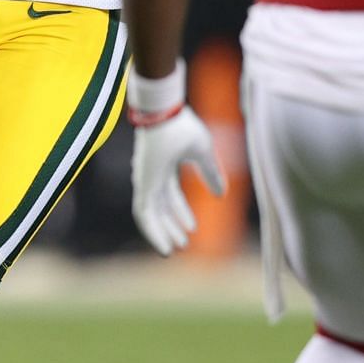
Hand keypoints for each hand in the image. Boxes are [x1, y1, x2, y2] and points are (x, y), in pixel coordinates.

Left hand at [130, 106, 223, 255]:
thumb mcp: (203, 153)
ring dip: (162, 232)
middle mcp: (153, 175)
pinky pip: (143, 214)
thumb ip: (211, 173)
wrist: (163, 113)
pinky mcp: (142, 185)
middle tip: (182, 244)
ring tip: (173, 249)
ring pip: (151, 213)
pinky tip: (162, 245)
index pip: (170, 195)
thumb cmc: (181, 126)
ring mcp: (145, 180)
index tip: (192, 228)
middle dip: (171, 225)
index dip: (181, 212)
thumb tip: (221, 195)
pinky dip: (152, 231)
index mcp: (165, 166)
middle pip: (160, 206)